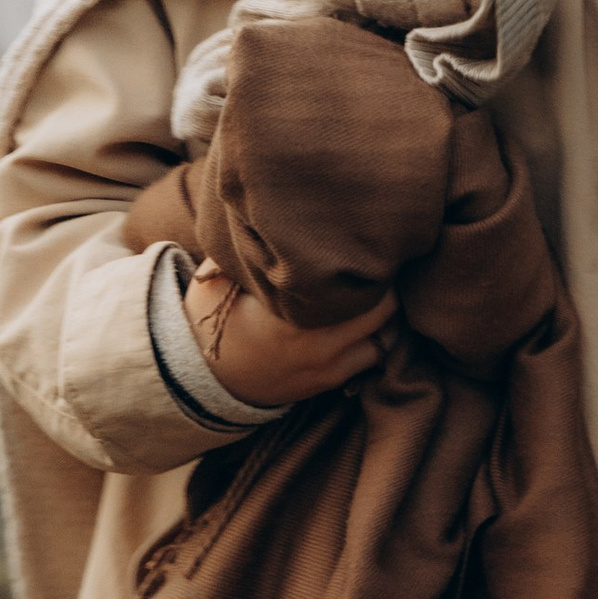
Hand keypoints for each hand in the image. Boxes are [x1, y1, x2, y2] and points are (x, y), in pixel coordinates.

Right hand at [183, 260, 393, 407]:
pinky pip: (374, 357)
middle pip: (384, 307)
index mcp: (291, 314)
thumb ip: (236, 253)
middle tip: (378, 265)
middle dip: (385, 284)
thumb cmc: (218, 322)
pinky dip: (377, 337)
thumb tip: (246, 215)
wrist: (210, 383)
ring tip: (376, 292)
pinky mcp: (332, 380)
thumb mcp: (215, 285)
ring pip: (386, 336)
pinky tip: (366, 320)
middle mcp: (319, 342)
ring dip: (386, 315)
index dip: (365, 260)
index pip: (352, 282)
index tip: (365, 244)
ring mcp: (329, 365)